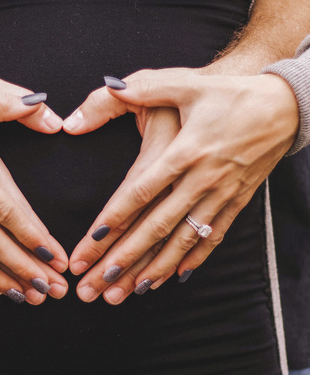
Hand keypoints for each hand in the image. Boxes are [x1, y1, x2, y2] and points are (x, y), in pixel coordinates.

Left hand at [64, 67, 298, 303]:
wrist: (286, 105)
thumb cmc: (228, 92)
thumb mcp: (182, 82)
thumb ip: (134, 91)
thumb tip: (88, 106)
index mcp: (185, 151)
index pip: (140, 192)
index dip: (113, 220)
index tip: (90, 245)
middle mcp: (203, 178)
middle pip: (157, 226)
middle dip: (124, 258)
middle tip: (96, 285)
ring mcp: (222, 194)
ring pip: (183, 239)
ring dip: (155, 268)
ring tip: (129, 291)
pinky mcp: (237, 200)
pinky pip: (213, 236)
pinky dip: (193, 258)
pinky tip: (175, 276)